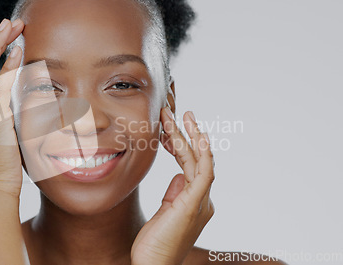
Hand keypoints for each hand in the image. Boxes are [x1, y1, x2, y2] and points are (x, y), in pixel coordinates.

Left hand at [131, 107, 214, 264]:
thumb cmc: (154, 243)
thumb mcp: (164, 212)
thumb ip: (174, 194)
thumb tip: (177, 176)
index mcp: (195, 201)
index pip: (190, 166)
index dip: (180, 145)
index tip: (167, 130)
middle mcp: (203, 199)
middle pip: (196, 159)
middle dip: (185, 134)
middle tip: (173, 112)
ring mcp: (201, 201)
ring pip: (199, 160)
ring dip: (190, 135)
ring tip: (180, 115)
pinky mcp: (195, 203)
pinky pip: (203, 171)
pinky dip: (201, 151)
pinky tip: (194, 133)